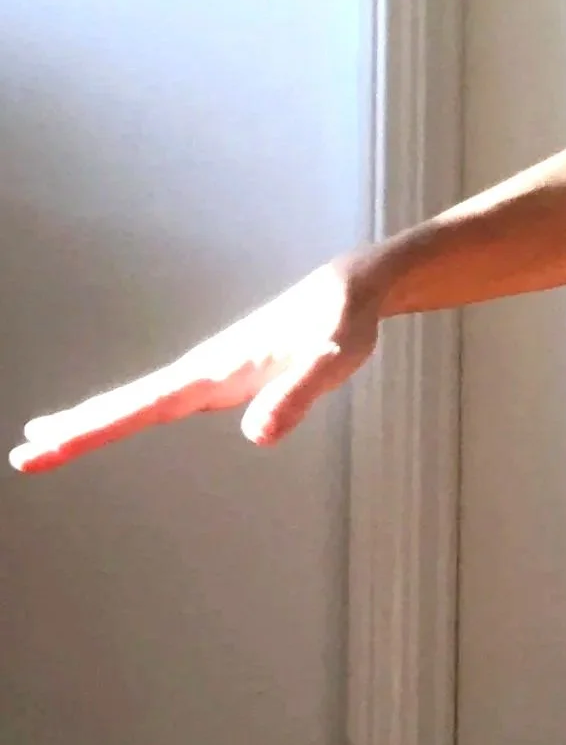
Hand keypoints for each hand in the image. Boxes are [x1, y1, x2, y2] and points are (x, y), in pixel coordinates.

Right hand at [9, 257, 384, 473]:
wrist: (353, 290)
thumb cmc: (346, 324)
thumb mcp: (335, 360)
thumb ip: (298, 395)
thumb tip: (256, 436)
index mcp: (218, 369)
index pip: (143, 405)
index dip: (93, 427)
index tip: (43, 442)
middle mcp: (204, 371)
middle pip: (127, 404)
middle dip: (75, 429)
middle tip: (23, 454)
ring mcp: (208, 374)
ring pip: (138, 401)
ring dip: (92, 422)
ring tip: (44, 441)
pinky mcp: (221, 377)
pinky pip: (162, 401)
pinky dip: (127, 414)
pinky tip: (115, 423)